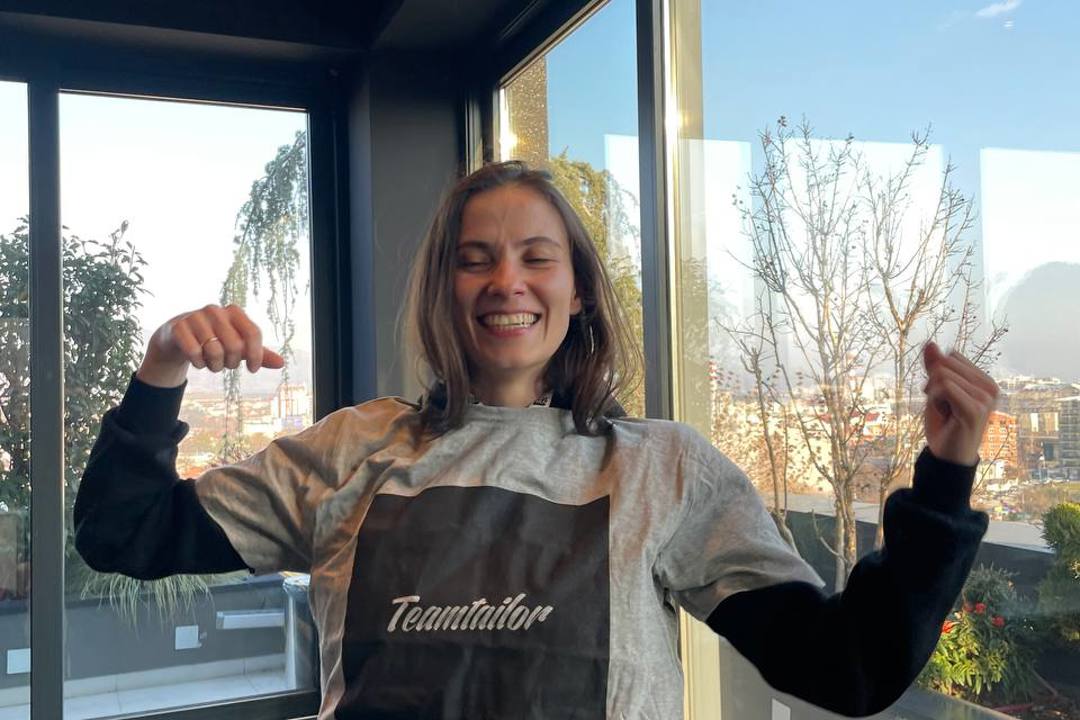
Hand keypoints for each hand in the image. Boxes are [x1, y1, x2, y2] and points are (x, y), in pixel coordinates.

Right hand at [138, 304, 284, 385]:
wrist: (177, 337)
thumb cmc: (214, 341)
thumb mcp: (238, 347)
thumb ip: (259, 354)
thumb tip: (281, 363)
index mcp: (234, 312)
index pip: (253, 333)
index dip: (256, 355)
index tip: (252, 369)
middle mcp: (215, 310)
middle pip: (235, 345)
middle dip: (232, 363)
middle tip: (226, 365)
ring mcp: (195, 316)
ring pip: (214, 350)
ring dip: (215, 366)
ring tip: (211, 363)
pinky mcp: (178, 326)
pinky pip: (194, 352)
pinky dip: (198, 363)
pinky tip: (197, 361)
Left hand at [922, 342, 998, 465]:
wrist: (948, 456)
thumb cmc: (944, 424)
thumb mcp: (935, 390)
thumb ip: (935, 367)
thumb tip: (930, 343)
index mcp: (984, 380)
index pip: (951, 356)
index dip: (937, 374)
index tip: (943, 396)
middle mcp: (990, 387)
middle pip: (945, 363)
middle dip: (934, 383)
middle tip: (943, 406)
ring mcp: (985, 398)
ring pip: (942, 375)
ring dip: (933, 395)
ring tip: (946, 413)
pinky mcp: (976, 409)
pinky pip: (944, 387)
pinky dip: (935, 400)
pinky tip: (944, 415)